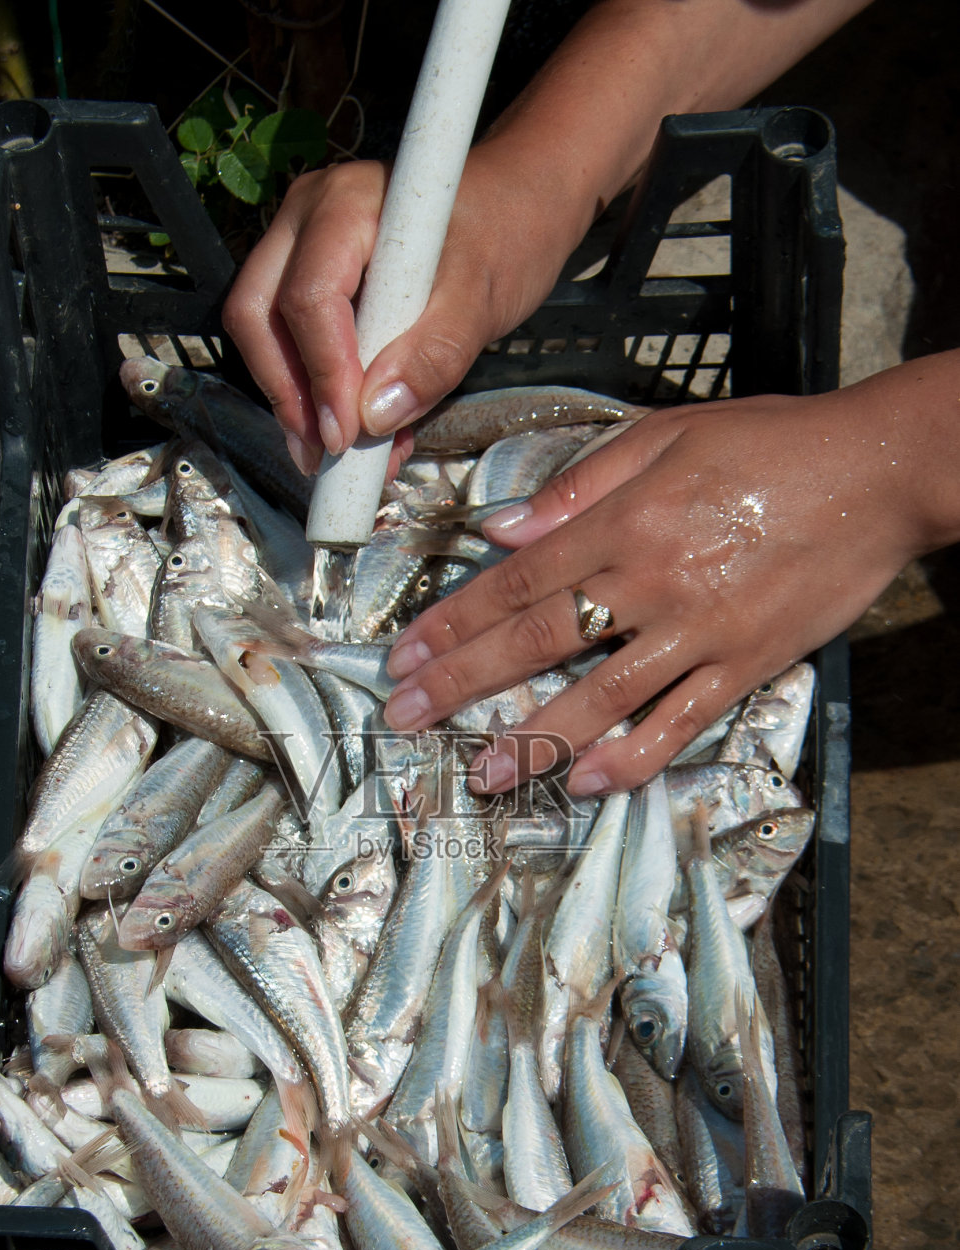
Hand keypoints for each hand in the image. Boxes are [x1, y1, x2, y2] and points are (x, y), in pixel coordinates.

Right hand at [221, 147, 593, 473]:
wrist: (515, 212)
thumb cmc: (504, 236)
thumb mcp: (483, 297)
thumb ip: (435, 354)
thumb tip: (375, 414)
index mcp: (347, 204)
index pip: (310, 296)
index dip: (323, 372)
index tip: (346, 435)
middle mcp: (307, 220)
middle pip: (258, 314)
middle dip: (287, 392)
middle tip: (323, 455)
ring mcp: (300, 249)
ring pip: (263, 334)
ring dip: (294, 402)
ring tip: (341, 457)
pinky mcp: (310, 282)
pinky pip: (292, 343)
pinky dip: (318, 395)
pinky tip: (359, 435)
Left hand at [382, 368, 959, 793]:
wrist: (879, 471)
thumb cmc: (772, 443)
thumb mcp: (668, 433)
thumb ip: (581, 482)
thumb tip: (503, 528)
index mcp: (625, 518)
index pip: (517, 580)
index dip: (453, 622)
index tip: (403, 656)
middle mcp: (651, 578)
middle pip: (538, 641)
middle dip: (462, 683)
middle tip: (404, 719)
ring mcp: (701, 629)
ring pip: (600, 695)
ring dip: (535, 738)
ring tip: (482, 772)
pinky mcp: (747, 664)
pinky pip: (681, 721)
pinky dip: (634, 757)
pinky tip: (589, 784)